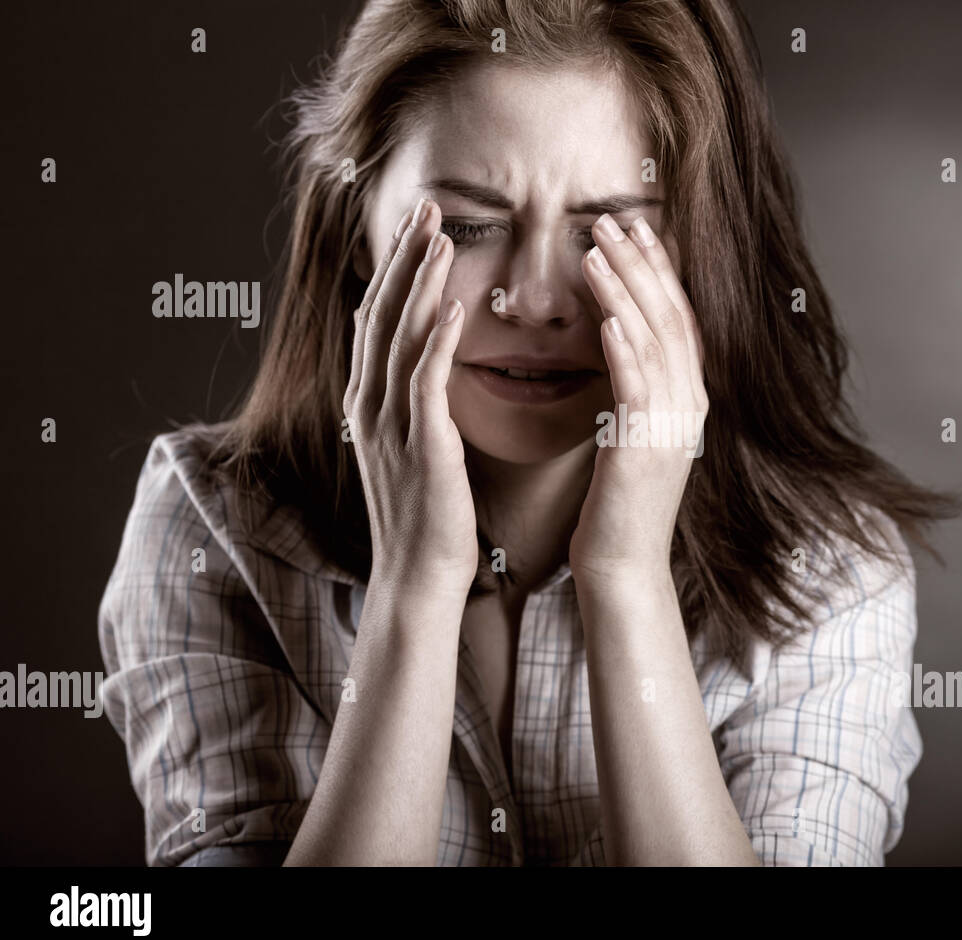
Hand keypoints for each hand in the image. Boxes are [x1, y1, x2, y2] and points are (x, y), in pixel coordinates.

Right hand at [343, 197, 476, 591]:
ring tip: (441, 237)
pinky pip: (425, 382)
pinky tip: (455, 306)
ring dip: (421, 284)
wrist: (420, 575)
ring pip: (400, 338)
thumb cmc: (427, 514)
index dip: (397, 269)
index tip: (419, 225)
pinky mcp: (420, 445)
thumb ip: (415, 400)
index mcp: (370, 401)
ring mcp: (390, 424)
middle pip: (383, 314)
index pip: (378, 318)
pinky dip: (437, 340)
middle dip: (405, 257)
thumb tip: (426, 362)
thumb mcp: (413, 445)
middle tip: (428, 206)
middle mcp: (371, 404)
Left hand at [569, 213, 708, 578]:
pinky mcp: (645, 447)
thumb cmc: (617, 505)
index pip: (679, 320)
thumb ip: (634, 393)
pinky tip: (606, 315)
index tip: (638, 229)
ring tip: (595, 248)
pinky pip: (636, 386)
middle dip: (641, 265)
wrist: (622, 567)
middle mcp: (690, 406)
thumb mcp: (632, 438)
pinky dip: (623, 347)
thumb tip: (618, 345)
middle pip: (670, 318)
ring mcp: (673, 426)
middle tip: (611, 220)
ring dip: (625, 290)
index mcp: (689, 401)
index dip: (660, 271)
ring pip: (654, 342)